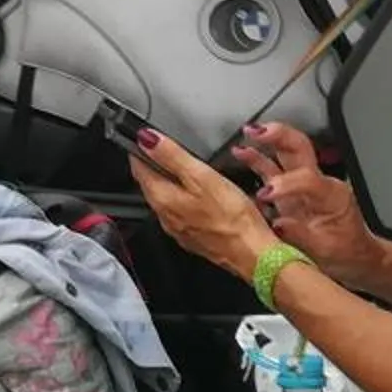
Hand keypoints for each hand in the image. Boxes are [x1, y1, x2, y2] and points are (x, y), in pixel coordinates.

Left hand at [127, 127, 275, 282]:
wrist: (252, 253)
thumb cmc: (231, 218)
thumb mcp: (202, 176)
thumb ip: (172, 156)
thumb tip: (147, 139)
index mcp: (162, 199)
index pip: (139, 169)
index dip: (140, 150)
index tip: (144, 137)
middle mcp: (165, 217)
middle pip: (150, 184)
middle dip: (152, 165)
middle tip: (158, 148)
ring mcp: (179, 229)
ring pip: (165, 199)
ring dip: (168, 182)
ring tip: (178, 167)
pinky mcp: (193, 237)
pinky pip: (180, 213)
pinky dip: (183, 199)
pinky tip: (197, 195)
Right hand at [232, 121, 374, 280]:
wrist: (355, 256)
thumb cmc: (345, 252)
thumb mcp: (325, 251)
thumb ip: (301, 235)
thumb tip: (277, 224)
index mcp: (332, 196)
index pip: (307, 179)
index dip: (284, 184)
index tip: (265, 195)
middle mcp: (319, 183)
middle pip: (301, 149)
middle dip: (280, 136)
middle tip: (259, 132)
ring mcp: (305, 185)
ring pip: (288, 152)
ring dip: (268, 140)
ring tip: (248, 133)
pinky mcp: (293, 190)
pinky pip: (275, 169)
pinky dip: (259, 158)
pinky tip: (242, 152)